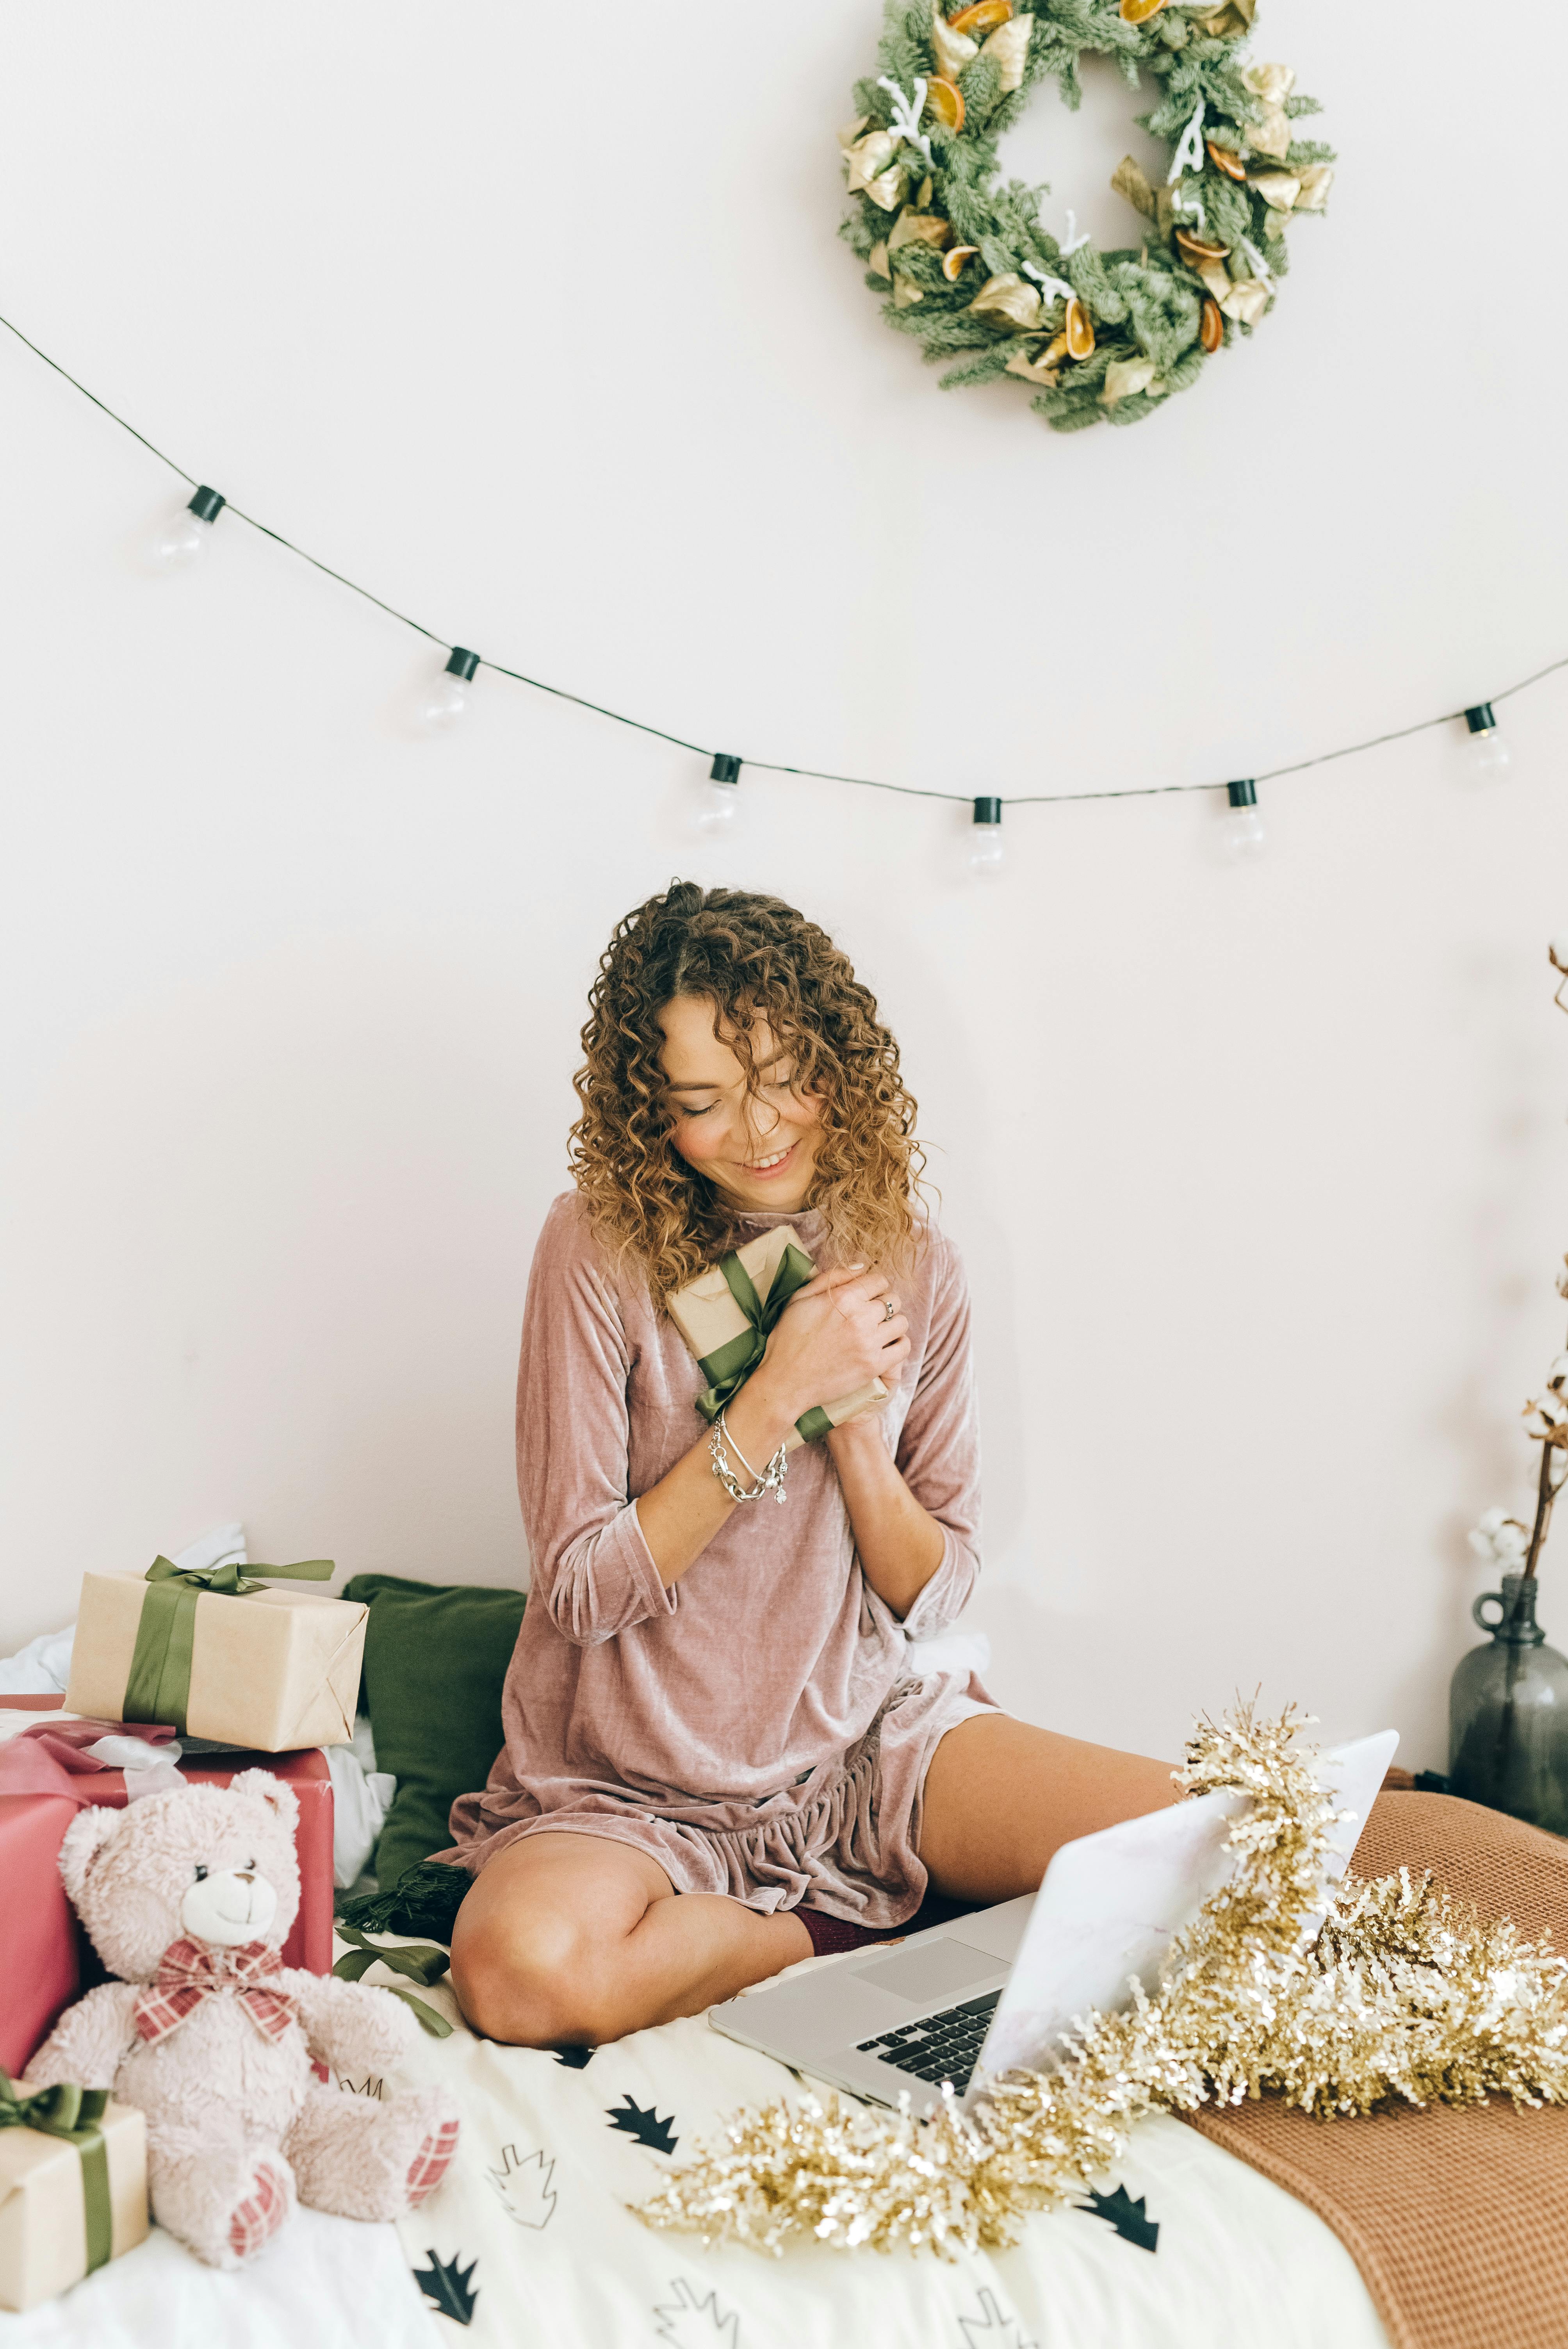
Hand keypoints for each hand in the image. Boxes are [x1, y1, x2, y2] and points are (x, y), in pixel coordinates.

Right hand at [746, 1266, 909, 1436]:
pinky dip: (899, 1344)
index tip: (866, 1296)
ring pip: (901, 1322)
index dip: (873, 1287)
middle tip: (870, 1315)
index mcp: (842, 1297)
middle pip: (892, 1300)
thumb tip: (862, 1266)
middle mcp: (859, 1317)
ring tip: (879, 1331)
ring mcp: (868, 1343)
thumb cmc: (788, 1339)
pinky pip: (904, 1347)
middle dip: (883, 1304)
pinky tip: (886, 1345)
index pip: (879, 1281)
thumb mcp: (799, 1299)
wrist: (785, 1382)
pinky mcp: (874, 1366)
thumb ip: (832, 1277)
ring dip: (892, 1324)